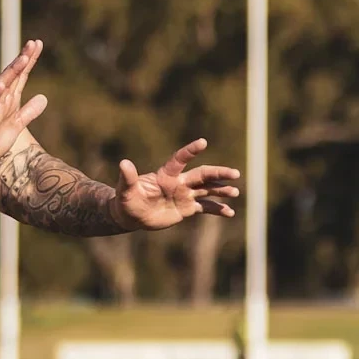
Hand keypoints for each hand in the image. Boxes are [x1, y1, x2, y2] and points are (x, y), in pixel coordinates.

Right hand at [0, 39, 48, 171]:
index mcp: (9, 99)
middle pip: (14, 75)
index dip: (29, 60)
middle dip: (24, 59)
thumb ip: (29, 111)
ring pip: (4, 85)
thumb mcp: (17, 124)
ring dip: (13, 71)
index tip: (38, 43)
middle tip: (34, 43)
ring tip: (24, 57)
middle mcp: (1, 99)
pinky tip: (2, 83)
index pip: (21, 76)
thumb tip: (44, 98)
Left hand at [114, 139, 240, 231]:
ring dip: (222, 190)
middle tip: (235, 174)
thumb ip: (128, 178)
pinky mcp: (188, 208)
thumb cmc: (126, 202)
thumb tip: (123, 163)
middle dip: (219, 173)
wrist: (132, 217)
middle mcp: (179, 183)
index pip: (180, 160)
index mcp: (166, 175)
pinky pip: (206, 207)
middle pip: (203, 174)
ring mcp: (185, 195)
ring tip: (235, 192)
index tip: (203, 142)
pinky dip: (218, 210)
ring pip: (208, 189)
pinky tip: (230, 213)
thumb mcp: (126, 191)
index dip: (191, 151)